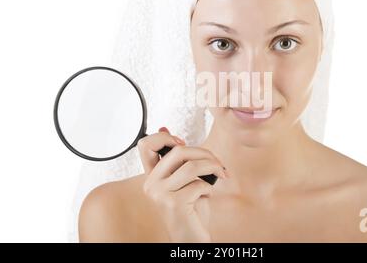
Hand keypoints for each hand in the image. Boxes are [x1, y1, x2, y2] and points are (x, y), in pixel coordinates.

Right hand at [137, 127, 227, 241]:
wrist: (191, 238)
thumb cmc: (191, 209)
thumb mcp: (184, 180)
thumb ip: (178, 160)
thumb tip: (163, 127)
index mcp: (152, 176)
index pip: (145, 145)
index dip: (164, 137)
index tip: (182, 142)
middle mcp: (151, 184)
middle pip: (178, 151)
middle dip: (204, 153)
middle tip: (218, 163)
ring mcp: (160, 194)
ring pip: (192, 166)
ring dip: (213, 167)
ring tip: (221, 174)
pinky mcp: (174, 204)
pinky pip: (199, 184)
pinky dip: (210, 188)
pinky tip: (207, 196)